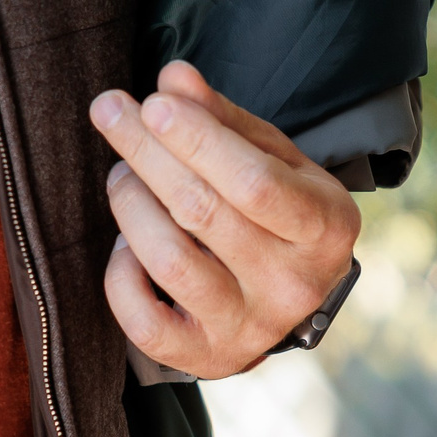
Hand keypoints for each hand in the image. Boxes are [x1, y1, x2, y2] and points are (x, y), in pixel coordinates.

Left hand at [91, 61, 361, 378]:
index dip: (198, 141)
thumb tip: (172, 79)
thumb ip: (226, 120)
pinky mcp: (210, 357)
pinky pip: (146, 323)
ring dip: (131, 205)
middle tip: (111, 113)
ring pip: (170, 261)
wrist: (296, 295)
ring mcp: (252, 328)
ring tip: (122, 175)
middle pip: (202, 212)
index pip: (254, 183)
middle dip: (146, 153)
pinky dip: (121, 277)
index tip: (152, 103)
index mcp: (325, 229)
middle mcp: (294, 286)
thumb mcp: (275, 158)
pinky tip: (125, 246)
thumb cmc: (281, 211)